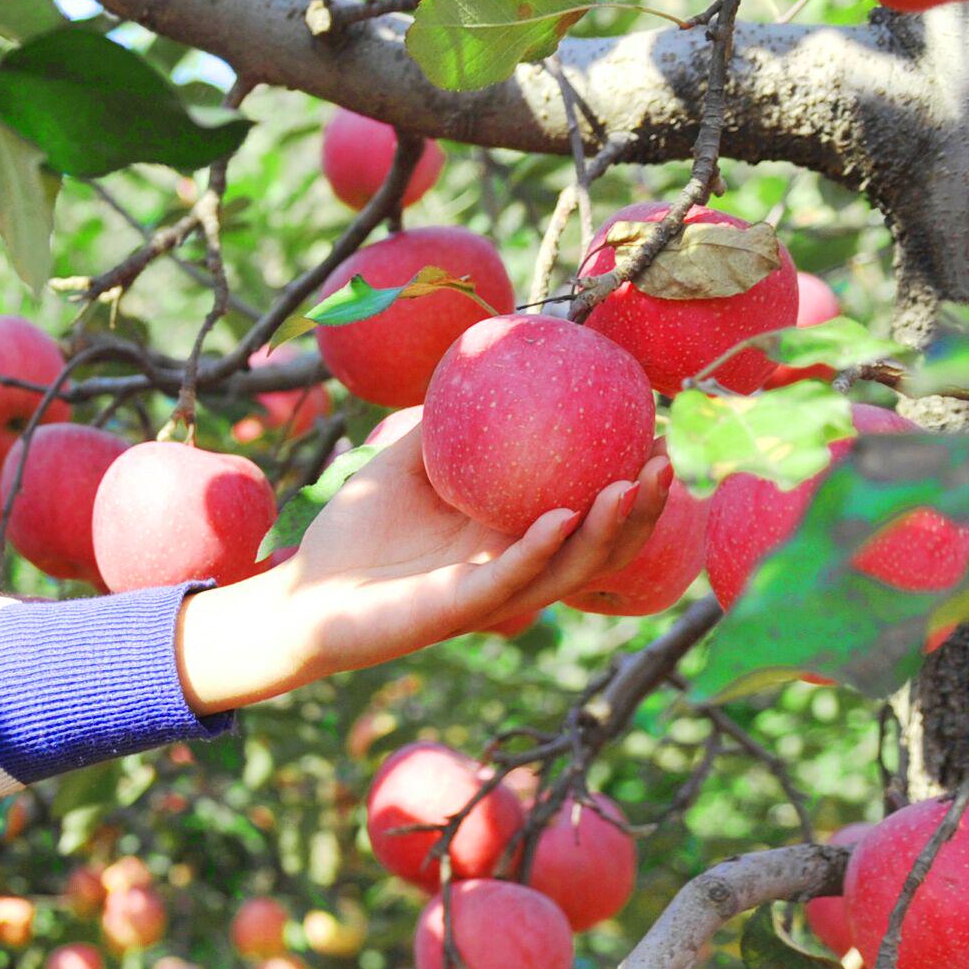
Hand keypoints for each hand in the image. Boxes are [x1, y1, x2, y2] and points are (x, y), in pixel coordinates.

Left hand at [175, 422, 673, 713]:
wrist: (302, 594)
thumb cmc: (353, 533)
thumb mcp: (402, 461)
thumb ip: (441, 422)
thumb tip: (478, 356)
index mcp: (510, 535)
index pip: (590, 511)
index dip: (631, 482)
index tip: (657, 432)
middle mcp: (514, 566)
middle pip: (601, 544)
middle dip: (643, 508)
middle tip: (666, 460)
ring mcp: (492, 593)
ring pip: (571, 566)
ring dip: (611, 529)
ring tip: (637, 485)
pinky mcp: (458, 612)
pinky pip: (510, 579)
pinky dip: (540, 548)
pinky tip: (564, 518)